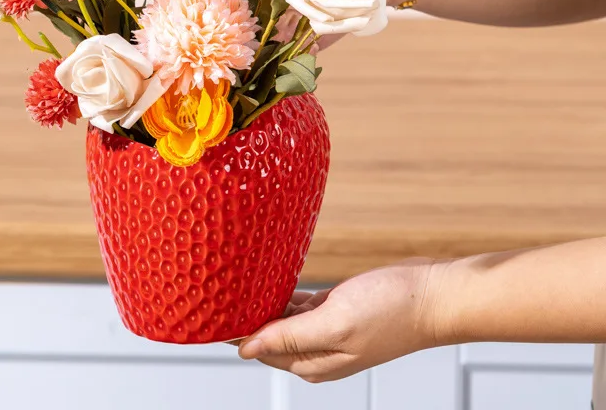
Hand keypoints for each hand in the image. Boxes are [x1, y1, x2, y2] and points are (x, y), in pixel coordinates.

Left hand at [237, 258, 443, 382]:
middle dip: (245, 318)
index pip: (261, 349)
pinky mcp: (338, 308)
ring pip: (283, 319)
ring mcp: (329, 329)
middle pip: (269, 335)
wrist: (433, 295)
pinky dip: (284, 294)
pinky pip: (301, 304)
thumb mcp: (334, 323)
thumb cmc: (392, 311)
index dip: (235, 332)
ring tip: (237, 282)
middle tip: (218, 290)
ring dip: (263, 304)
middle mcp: (319, 350)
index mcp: (314, 362)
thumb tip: (247, 349)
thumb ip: (290, 337)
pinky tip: (271, 280)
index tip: (211, 311)